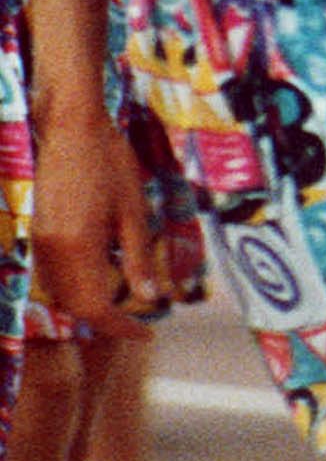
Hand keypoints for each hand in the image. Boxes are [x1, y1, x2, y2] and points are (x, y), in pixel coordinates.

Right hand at [31, 111, 164, 339]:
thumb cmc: (110, 162)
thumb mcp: (134, 210)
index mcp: (78, 248)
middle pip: (74, 305)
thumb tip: (152, 297)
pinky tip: (101, 274)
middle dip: (105, 318)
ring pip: (61, 292)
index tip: (146, 332)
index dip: (119, 327)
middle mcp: (52, 252)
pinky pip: (53, 274)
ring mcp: (40, 242)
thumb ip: (138, 257)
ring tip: (123, 299)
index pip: (94, 308)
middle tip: (139, 319)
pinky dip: (76, 284)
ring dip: (89, 303)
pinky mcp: (38, 232)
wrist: (72, 128)